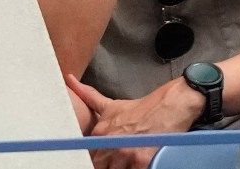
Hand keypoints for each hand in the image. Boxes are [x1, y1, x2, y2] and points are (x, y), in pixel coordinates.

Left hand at [67, 74, 203, 168]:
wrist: (169, 105)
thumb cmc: (142, 108)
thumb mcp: (111, 104)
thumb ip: (88, 96)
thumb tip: (69, 80)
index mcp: (99, 132)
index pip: (86, 156)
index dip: (89, 159)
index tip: (95, 158)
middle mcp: (109, 143)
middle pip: (97, 166)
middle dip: (102, 165)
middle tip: (113, 158)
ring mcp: (124, 153)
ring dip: (117, 167)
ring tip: (124, 161)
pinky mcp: (140, 161)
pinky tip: (134, 164)